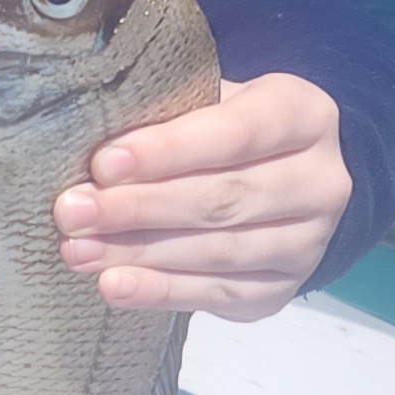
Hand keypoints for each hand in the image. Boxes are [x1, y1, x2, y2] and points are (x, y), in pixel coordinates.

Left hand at [51, 72, 350, 320]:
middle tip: (73, 211)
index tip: (103, 163)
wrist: (284, 176)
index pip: (236, 133)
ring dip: (139, 253)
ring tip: (77, 250)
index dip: (167, 151)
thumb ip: (169, 113)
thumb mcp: (212, 99)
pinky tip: (114, 286)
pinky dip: (160, 291)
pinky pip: (217, 294)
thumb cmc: (225, 127)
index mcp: (304, 115)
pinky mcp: (283, 288)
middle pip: (223, 199)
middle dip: (139, 207)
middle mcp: (321, 181)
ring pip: (218, 252)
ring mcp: (309, 242)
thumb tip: (91, 145)